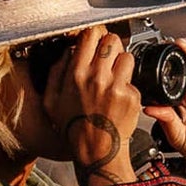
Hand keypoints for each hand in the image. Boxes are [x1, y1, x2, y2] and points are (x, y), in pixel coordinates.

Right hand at [47, 26, 139, 185]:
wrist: (97, 151)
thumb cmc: (74, 128)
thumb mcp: (51, 100)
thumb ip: (56, 71)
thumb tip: (68, 50)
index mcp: (76, 74)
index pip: (90, 34)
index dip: (94, 34)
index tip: (94, 40)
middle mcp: (97, 77)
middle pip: (112, 39)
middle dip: (110, 45)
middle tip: (107, 57)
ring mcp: (117, 86)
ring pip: (127, 55)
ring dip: (122, 63)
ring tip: (115, 76)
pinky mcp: (132, 96)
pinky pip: (133, 78)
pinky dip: (128, 84)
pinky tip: (119, 96)